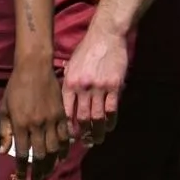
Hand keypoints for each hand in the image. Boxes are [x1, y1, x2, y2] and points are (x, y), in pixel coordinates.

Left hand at [1, 59, 69, 179]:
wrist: (34, 68)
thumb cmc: (15, 88)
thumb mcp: (4, 109)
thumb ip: (4, 131)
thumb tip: (4, 150)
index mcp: (20, 124)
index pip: (21, 153)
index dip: (21, 169)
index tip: (21, 179)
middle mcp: (37, 125)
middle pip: (40, 155)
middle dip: (38, 171)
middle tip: (36, 179)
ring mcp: (51, 120)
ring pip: (55, 149)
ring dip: (52, 163)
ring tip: (48, 171)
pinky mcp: (62, 114)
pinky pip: (65, 136)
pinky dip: (64, 149)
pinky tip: (61, 156)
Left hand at [62, 26, 126, 144]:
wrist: (105, 36)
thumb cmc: (86, 50)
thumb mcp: (71, 66)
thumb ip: (68, 85)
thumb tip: (66, 104)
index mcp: (69, 84)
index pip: (65, 112)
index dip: (67, 128)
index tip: (69, 138)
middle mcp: (83, 88)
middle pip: (81, 118)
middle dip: (83, 134)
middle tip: (85, 143)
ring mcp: (99, 88)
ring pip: (97, 117)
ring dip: (97, 131)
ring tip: (97, 139)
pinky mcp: (114, 86)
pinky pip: (112, 109)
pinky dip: (110, 121)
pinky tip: (109, 127)